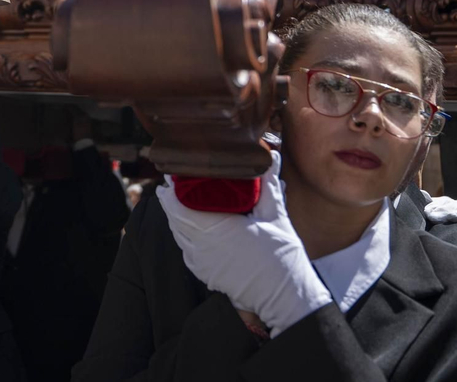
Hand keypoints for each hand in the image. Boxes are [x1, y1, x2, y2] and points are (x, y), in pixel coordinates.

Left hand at [156, 151, 332, 335]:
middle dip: (172, 202)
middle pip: (175, 220)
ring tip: (182, 203)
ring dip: (178, 220)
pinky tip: (195, 229)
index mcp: (214, 229)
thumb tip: (271, 158)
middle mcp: (201, 247)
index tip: (172, 177)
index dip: (171, 192)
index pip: (178, 207)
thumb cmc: (282, 256)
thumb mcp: (275, 215)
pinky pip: (187, 251)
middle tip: (173, 185)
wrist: (285, 297)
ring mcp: (202, 263)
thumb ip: (268, 185)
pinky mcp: (206, 275)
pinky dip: (186, 238)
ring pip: (179, 236)